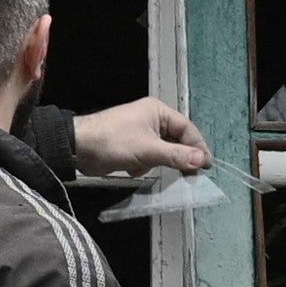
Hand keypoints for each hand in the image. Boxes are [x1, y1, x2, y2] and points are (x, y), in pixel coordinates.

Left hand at [74, 94, 213, 182]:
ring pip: (162, 151)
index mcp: (157, 111)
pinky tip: (132, 168)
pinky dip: (143, 165)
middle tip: (190, 174)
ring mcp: (141, 134)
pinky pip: (148, 158)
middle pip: (176, 140)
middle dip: (178, 157)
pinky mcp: (131, 147)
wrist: (79, 148)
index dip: (198, 146)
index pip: (186, 128)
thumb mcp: (149, 149)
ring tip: (148, 167)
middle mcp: (151, 120)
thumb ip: (177, 155)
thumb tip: (202, 160)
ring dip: (157, 162)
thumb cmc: (115, 142)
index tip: (206, 165)